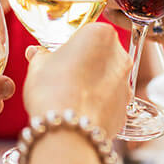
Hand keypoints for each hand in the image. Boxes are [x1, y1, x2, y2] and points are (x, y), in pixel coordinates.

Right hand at [23, 23, 130, 137]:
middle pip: (101, 55)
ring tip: (69, 97)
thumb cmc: (52, 90)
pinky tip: (79, 113)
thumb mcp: (38, 66)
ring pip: (107, 79)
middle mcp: (120, 57)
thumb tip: (36, 53)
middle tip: (62, 76)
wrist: (68, 130)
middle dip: (85, 64)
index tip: (59, 56)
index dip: (71, 45)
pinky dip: (97, 106)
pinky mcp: (125, 110)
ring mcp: (126, 84)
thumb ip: (40, 55)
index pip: (86, 33)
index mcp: (101, 34)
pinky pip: (109, 102)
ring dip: (92, 85)